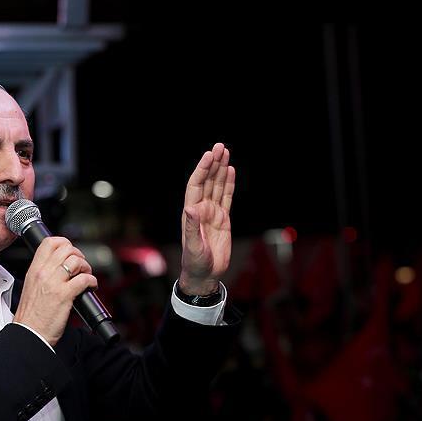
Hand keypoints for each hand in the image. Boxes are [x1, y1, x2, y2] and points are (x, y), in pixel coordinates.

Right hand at [13, 237, 96, 345]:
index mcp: (34, 270)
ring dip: (86, 267)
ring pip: (76, 261)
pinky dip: (92, 281)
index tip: (70, 252)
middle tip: (81, 266)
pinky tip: (91, 286)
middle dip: (78, 255)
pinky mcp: (65, 295)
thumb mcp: (32, 287)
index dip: (64, 243)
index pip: (49, 243)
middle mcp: (43, 273)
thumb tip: (60, 267)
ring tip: (86, 275)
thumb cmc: (32, 316)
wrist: (29, 333)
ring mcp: (54, 283)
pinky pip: (84, 279)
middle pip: (66, 248)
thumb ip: (44, 275)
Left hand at [180, 142, 235, 294]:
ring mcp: (212, 213)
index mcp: (191, 212)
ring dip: (220, 169)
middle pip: (207, 181)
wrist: (205, 274)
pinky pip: (226, 198)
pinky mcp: (223, 219)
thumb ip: (192, 227)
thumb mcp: (193, 246)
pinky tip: (230, 171)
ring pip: (217, 186)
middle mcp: (201, 209)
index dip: (202, 169)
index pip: (196, 185)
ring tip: (225, 152)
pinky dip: (228, 184)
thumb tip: (191, 207)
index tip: (209, 155)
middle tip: (220, 146)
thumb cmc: (195, 262)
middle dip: (213, 163)